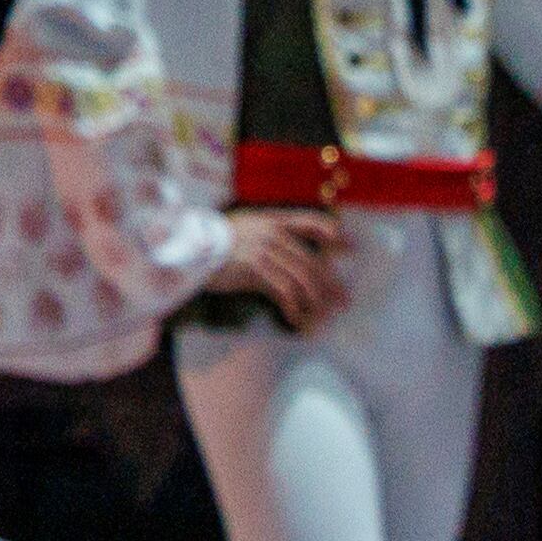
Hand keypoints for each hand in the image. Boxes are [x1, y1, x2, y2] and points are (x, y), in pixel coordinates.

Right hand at [215, 209, 355, 331]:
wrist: (188, 248)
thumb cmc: (214, 242)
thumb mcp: (245, 228)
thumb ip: (270, 235)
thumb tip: (292, 257)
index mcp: (273, 221)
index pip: (311, 222)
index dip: (334, 233)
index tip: (353, 247)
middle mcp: (273, 233)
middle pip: (311, 260)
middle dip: (331, 283)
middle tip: (344, 300)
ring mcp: (265, 250)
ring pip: (302, 277)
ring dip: (316, 300)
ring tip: (324, 315)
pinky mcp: (254, 269)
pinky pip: (283, 291)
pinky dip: (293, 307)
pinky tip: (298, 319)